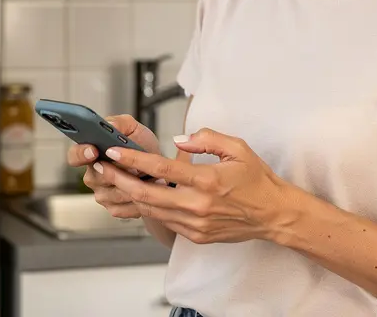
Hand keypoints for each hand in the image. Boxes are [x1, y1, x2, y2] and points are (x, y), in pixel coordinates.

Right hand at [66, 114, 159, 218]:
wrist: (159, 170)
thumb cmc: (143, 148)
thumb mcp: (134, 129)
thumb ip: (120, 123)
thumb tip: (108, 124)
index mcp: (91, 153)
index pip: (74, 155)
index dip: (81, 154)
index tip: (93, 150)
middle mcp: (93, 174)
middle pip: (95, 177)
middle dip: (118, 171)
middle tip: (135, 165)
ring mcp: (102, 193)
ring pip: (112, 193)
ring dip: (132, 185)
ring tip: (147, 175)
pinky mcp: (114, 208)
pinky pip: (122, 207)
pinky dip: (138, 198)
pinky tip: (147, 189)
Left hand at [101, 128, 293, 244]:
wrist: (274, 215)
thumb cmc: (257, 180)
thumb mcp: (238, 148)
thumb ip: (207, 139)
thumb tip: (179, 140)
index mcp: (207, 180)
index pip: (161, 168)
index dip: (133, 160)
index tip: (114, 152)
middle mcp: (198, 204)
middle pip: (147, 193)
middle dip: (120, 179)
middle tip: (102, 167)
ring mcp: (195, 223)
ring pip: (152, 210)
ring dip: (130, 195)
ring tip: (115, 179)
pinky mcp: (196, 235)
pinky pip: (165, 221)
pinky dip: (150, 208)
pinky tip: (142, 195)